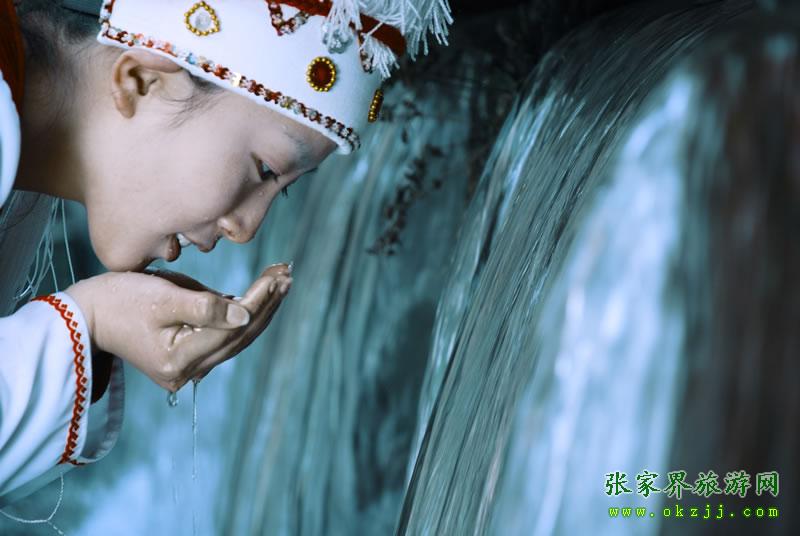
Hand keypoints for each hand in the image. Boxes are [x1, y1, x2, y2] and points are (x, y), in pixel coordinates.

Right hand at [66, 264, 291, 390]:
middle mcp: (188, 372)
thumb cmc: (119, 301)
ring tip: (280, 282)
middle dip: (267, 304)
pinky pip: (223, 337)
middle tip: (287, 274)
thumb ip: (205, 306)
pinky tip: (259, 296)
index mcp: (180, 359)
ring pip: (236, 338)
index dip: (260, 300)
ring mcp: (188, 369)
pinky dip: (241, 316)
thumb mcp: (162, 297)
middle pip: (241, 335)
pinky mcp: (186, 359)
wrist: (86, 316)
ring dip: (260, 309)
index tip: (279, 276)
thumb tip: (246, 312)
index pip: (234, 327)